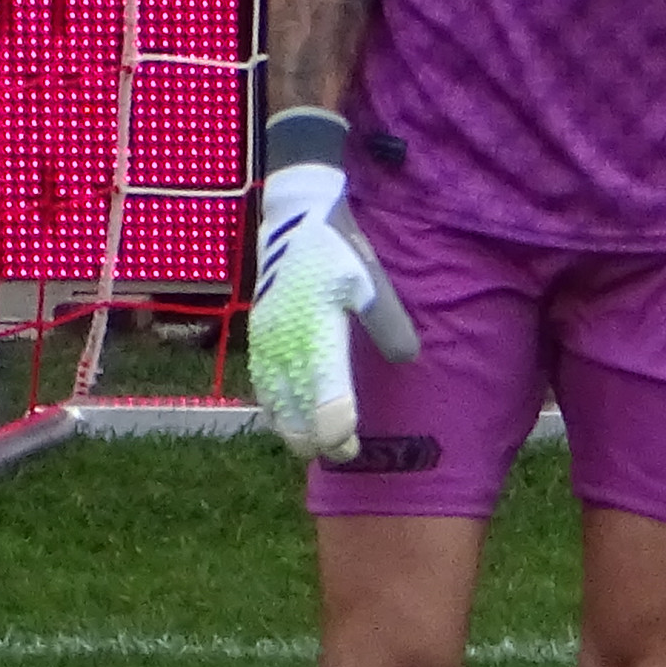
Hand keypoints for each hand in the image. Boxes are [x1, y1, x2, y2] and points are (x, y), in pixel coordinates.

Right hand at [250, 159, 418, 463]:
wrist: (294, 218)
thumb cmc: (338, 249)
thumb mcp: (372, 282)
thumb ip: (389, 325)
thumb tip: (407, 360)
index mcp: (316, 338)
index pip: (326, 409)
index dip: (340, 435)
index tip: (354, 443)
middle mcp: (286, 349)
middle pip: (296, 420)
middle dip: (319, 442)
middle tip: (345, 448)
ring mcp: (267, 345)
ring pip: (275, 409)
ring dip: (296, 430)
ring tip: (320, 440)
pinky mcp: (258, 339)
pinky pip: (262, 389)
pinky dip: (278, 411)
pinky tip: (292, 416)